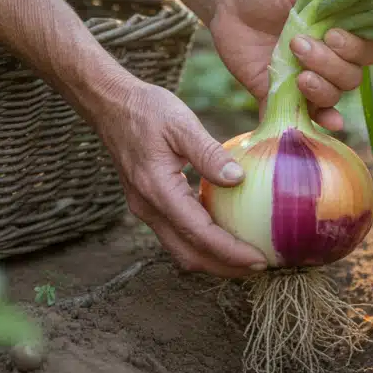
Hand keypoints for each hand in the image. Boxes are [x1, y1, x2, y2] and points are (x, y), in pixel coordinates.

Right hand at [92, 76, 268, 276]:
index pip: (199, 234)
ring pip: (181, 249)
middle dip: (225, 267)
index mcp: (157, 190)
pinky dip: (203, 242)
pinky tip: (226, 232)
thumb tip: (237, 179)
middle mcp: (148, 208)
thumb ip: (209, 153)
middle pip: (189, 254)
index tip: (260, 259)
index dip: (230, 252)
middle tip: (261, 266)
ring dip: (213, 259)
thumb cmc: (147, 110)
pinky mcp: (149, 204)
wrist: (111, 106)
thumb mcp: (182, 124)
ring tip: (247, 257)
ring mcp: (146, 209)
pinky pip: (177, 234)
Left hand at [208, 0, 372, 131]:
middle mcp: (330, 61)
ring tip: (298, 75)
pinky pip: (302, 118)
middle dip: (329, 65)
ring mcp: (307, 81)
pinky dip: (315, 123)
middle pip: (351, 78)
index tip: (332, 34)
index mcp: (342, 34)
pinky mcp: (281, 97)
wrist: (230, 3)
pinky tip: (326, 124)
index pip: (369, 52)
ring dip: (320, 89)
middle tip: (298, 45)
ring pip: (332, 97)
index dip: (357, 49)